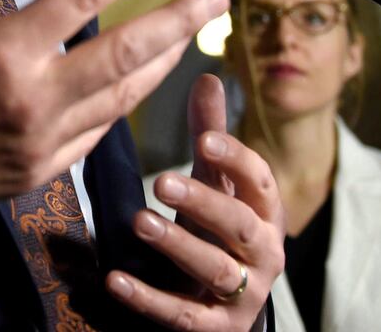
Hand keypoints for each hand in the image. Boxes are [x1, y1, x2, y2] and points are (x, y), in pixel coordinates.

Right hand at [0, 0, 228, 231]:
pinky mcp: (38, 173)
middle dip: (178, 20)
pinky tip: (138, 83)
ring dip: (162, 63)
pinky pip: (98, 136)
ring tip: (191, 35)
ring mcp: (40, 144)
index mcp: (0, 53)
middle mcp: (32, 100)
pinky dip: (123, 104)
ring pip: (122, 99)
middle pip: (126, 53)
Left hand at [108, 75, 285, 330]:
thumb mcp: (217, 184)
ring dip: (178, 245)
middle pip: (240, 225)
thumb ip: (211, 134)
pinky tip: (115, 280)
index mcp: (265, 212)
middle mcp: (263, 252)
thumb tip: (207, 74)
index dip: (236, 161)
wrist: (229, 305)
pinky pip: (183, 316)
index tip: (204, 140)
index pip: (260, 182)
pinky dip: (149, 300)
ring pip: (216, 269)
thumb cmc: (219, 228)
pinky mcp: (217, 328)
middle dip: (203, 202)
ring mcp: (244, 294)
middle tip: (161, 180)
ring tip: (139, 222)